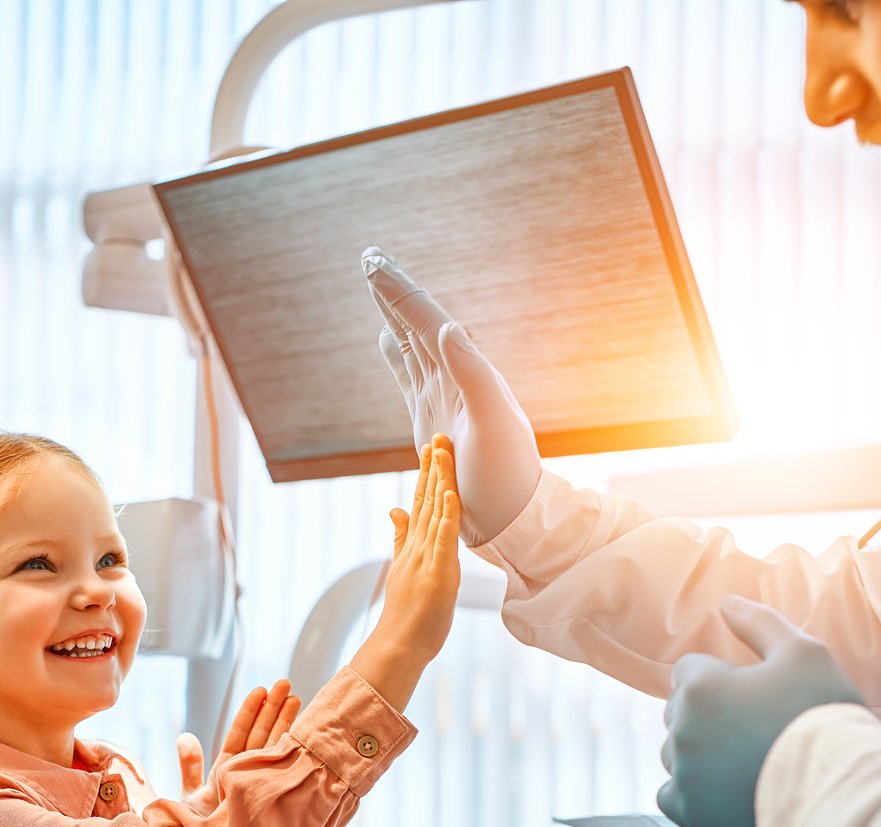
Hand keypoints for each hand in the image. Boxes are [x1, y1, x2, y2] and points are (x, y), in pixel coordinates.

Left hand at [178, 679, 300, 814]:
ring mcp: (262, 789)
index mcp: (228, 775)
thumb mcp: (191, 797)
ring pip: (275, 750)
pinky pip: (284, 772)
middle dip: (274, 710)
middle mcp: (247, 779)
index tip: (261, 690)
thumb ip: (191, 767)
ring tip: (298, 697)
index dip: (250, 714)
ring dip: (286, 723)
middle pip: (261, 737)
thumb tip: (185, 735)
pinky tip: (305, 732)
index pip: (241, 737)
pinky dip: (294, 751)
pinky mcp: (273, 800)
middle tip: (286, 684)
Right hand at [350, 436, 461, 710]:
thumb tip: (395, 509)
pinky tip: (449, 493)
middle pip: (427, 500)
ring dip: (440, 480)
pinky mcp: (436, 572)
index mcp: (414, 546)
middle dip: (434, 467)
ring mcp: (426, 557)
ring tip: (442, 451)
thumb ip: (401, 538)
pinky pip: (443, 538)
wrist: (399, 646)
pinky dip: (447, 514)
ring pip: (435, 511)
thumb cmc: (407, 615)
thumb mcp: (404, 568)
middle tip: (438, 436)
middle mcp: (418, 546)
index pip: (421, 504)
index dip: (427, 475)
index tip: (431, 448)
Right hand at [363, 248, 541, 544]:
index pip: (427, 320)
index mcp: (468, 373)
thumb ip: (473, 375)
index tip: (373, 264)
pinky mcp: (429, 419)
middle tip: (369, 258)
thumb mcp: (494, 424)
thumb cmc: (506, 474)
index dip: (400, 291)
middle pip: (418, 323)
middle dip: (394, 291)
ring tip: (376, 286)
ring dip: (393, 314)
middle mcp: (455, 378)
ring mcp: (441, 397)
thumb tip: (447, 326)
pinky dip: (394, 355)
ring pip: (411, 343)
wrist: (511, 515)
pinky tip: (384, 341)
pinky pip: (407, 376)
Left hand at [657, 597, 861, 826]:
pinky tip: (723, 788)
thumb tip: (726, 603)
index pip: (689, 670)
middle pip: (680, 711)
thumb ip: (759, 623)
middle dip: (708, 713)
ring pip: (675, 753)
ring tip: (747, 758)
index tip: (756, 694)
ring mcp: (685, 774)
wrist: (841, 789)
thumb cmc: (824, 714)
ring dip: (699, 751)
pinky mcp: (693, 814)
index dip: (723, 678)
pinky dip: (691, 791)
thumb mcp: (804, 652)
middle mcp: (682, 729)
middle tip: (758, 727)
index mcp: (700, 687)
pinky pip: (671, 796)